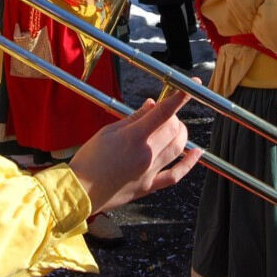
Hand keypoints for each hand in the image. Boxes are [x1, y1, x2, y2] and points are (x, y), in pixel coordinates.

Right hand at [70, 90, 201, 213]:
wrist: (79, 191)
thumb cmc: (89, 160)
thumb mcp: (108, 132)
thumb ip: (134, 118)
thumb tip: (152, 105)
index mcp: (134, 138)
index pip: (164, 112)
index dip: (181, 96)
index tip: (193, 84)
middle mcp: (146, 155)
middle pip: (175, 129)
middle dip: (174, 117)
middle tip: (163, 115)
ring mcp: (150, 172)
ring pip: (179, 148)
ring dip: (181, 134)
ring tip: (173, 128)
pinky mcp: (149, 186)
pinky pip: (176, 175)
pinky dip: (189, 163)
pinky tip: (196, 152)